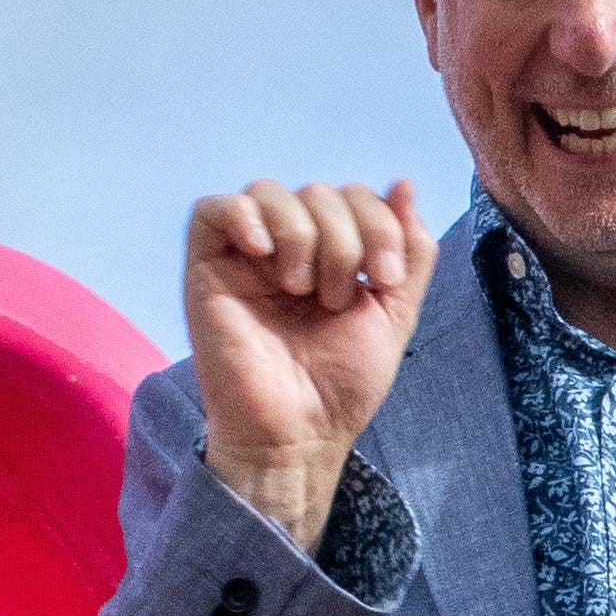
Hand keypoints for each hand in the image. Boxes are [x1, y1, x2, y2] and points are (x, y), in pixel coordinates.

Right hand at [186, 178, 433, 549]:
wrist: (298, 432)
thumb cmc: (341, 383)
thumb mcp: (394, 312)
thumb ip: (408, 249)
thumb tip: (405, 183)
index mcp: (333, 253)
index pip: (355, 196)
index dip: (379, 223)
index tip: (386, 279)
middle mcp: (290, 248)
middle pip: (318, 190)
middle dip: (343, 238)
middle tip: (339, 297)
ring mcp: (247, 256)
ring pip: (270, 191)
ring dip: (301, 233)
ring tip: (302, 289)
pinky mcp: (207, 268)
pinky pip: (214, 209)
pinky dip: (244, 217)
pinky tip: (265, 254)